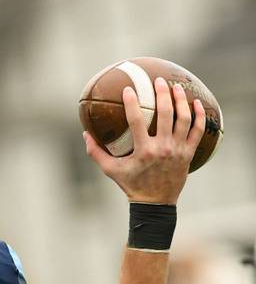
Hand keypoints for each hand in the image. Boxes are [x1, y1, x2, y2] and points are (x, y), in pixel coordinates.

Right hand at [84, 77, 205, 204]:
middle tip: (158, 80)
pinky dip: (199, 116)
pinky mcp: (189, 153)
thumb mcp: (110, 170)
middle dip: (162, 93)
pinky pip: (198, 130)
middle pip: (165, 114)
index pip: (136, 120)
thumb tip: (85, 134)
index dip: (132, 102)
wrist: (155, 203)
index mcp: (143, 151)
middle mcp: (162, 148)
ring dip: (181, 100)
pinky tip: (196, 103)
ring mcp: (178, 150)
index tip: (128, 89)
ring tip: (176, 87)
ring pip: (183, 119)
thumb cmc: (130, 185)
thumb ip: (96, 152)